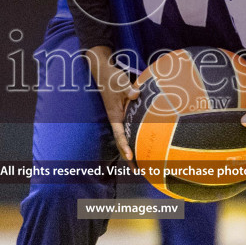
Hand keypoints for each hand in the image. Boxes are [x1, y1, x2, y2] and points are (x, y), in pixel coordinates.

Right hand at [85, 45, 139, 163]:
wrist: (104, 74)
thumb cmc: (112, 79)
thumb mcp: (121, 83)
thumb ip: (129, 90)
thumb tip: (137, 94)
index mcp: (115, 116)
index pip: (120, 135)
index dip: (125, 146)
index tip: (130, 157)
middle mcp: (116, 120)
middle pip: (122, 143)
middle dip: (128, 157)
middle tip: (138, 170)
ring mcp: (119, 119)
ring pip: (124, 139)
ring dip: (131, 151)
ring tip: (140, 165)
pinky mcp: (122, 115)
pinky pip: (127, 131)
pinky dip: (133, 140)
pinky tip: (140, 146)